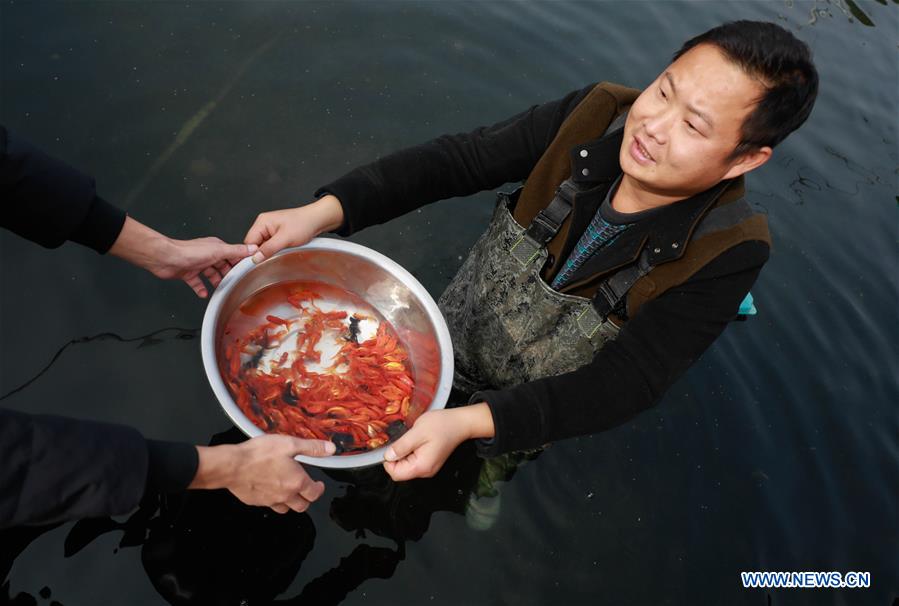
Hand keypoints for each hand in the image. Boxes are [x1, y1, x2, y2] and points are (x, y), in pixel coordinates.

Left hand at [153, 236, 256, 296]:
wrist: (165, 258)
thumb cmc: (187, 251)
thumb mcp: (218, 250)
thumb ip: (236, 251)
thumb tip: (253, 248)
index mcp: (216, 247)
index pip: (233, 255)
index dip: (240, 263)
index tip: (247, 271)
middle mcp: (207, 255)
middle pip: (223, 266)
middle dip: (229, 275)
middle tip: (235, 283)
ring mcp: (197, 264)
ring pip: (211, 275)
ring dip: (216, 282)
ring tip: (222, 290)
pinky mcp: (188, 273)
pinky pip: (197, 283)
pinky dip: (201, 289)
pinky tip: (204, 294)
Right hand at [191, 434, 336, 512]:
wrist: (232, 466)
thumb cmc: (259, 454)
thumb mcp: (289, 444)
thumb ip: (312, 448)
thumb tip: (330, 449)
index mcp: (296, 482)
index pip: (314, 493)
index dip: (319, 489)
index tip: (319, 485)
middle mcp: (285, 495)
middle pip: (302, 506)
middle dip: (307, 499)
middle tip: (306, 489)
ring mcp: (270, 501)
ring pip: (286, 508)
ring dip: (290, 502)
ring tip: (289, 490)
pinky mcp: (256, 501)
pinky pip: (269, 505)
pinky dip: (273, 499)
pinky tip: (269, 488)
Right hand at [244, 194, 344, 263]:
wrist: (317, 220)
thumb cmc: (303, 224)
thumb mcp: (285, 238)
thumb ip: (268, 248)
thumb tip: (255, 258)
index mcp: (262, 222)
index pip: (249, 242)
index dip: (252, 254)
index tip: (256, 264)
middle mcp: (263, 225)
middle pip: (254, 245)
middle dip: (261, 253)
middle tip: (271, 258)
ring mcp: (270, 230)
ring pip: (262, 247)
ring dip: (269, 253)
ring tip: (279, 253)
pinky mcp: (276, 235)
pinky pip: (270, 246)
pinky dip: (274, 251)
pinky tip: (282, 252)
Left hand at [382, 403, 494, 480]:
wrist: (459, 423)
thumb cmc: (442, 425)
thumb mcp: (417, 432)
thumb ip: (401, 446)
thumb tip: (388, 456)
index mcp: (421, 466)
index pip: (395, 474)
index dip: (389, 461)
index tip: (393, 446)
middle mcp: (425, 471)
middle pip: (400, 472)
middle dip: (397, 456)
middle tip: (404, 440)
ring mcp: (428, 468)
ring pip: (406, 466)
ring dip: (404, 453)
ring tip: (413, 439)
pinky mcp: (430, 462)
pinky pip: (414, 462)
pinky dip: (411, 452)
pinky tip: (417, 441)